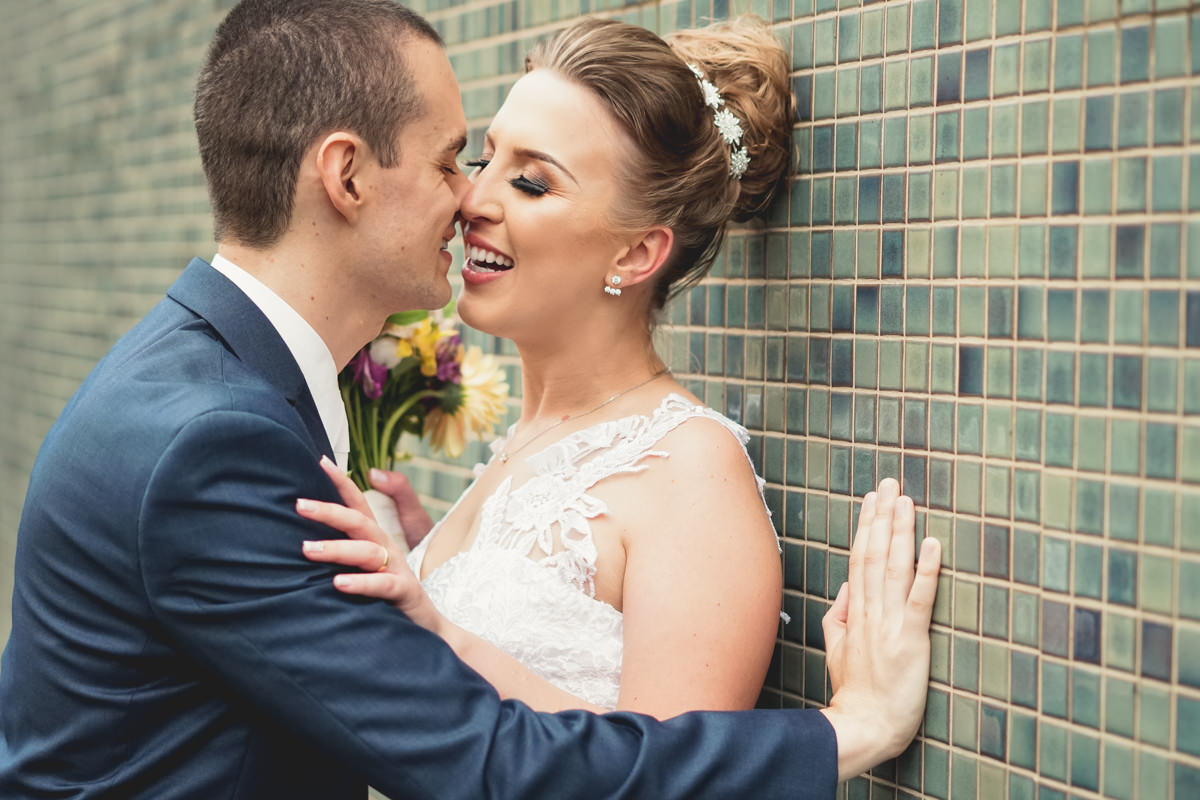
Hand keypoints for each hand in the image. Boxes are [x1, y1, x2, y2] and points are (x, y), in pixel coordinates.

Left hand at [297, 457, 445, 634]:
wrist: (426, 625)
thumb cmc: (388, 593)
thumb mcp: (368, 564)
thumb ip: (348, 540)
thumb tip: (328, 517)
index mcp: (376, 537)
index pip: (358, 503)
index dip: (341, 481)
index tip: (320, 461)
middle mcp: (386, 547)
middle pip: (359, 522)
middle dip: (329, 511)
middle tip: (299, 505)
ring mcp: (396, 568)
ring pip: (367, 551)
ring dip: (337, 549)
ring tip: (307, 549)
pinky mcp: (403, 593)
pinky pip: (382, 585)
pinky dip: (361, 583)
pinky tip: (338, 583)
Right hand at [819, 478, 940, 781]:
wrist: (865, 724)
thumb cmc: (854, 691)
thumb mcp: (835, 648)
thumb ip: (839, 615)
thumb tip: (846, 587)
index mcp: (854, 611)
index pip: (859, 559)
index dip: (866, 526)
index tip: (871, 499)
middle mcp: (870, 611)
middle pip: (874, 554)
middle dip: (882, 516)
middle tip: (889, 483)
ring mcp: (890, 623)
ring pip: (894, 568)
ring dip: (900, 532)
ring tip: (905, 501)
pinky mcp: (911, 639)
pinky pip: (919, 598)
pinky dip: (926, 569)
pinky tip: (932, 544)